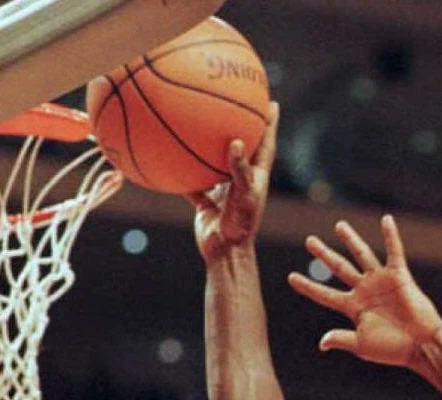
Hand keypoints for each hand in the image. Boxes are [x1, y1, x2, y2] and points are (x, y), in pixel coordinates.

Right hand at [190, 102, 278, 261]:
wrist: (224, 253)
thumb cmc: (241, 226)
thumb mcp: (245, 196)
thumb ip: (240, 170)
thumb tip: (235, 142)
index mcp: (256, 177)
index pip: (266, 144)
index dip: (269, 124)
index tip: (271, 103)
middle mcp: (240, 181)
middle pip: (242, 148)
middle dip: (242, 127)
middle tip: (239, 103)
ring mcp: (223, 192)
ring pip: (215, 164)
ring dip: (209, 149)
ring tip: (201, 125)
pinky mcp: (206, 203)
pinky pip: (193, 183)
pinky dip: (183, 174)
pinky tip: (170, 159)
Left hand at [288, 214, 441, 368]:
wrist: (420, 345)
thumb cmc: (393, 348)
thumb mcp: (362, 345)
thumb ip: (341, 339)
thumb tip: (322, 342)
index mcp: (354, 308)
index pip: (325, 294)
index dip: (308, 287)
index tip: (291, 277)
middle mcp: (365, 291)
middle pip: (339, 268)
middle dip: (324, 254)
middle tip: (309, 240)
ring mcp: (381, 281)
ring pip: (362, 255)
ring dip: (351, 240)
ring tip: (339, 225)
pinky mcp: (398, 276)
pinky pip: (394, 252)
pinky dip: (390, 236)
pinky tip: (386, 219)